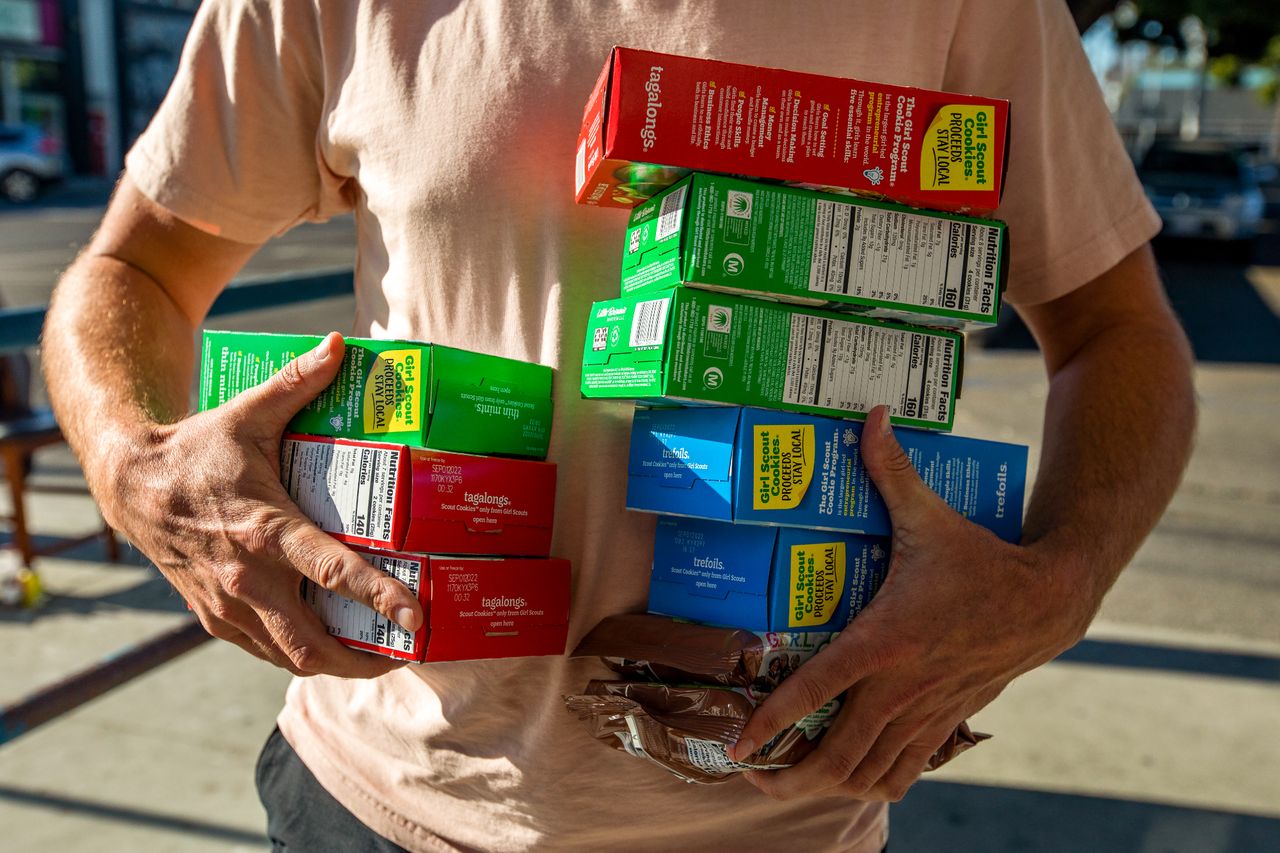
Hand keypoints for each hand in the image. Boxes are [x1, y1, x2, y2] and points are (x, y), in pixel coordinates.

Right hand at [103, 333, 423, 676]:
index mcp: (264, 530)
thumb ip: (297, 382)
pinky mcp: (214, 618)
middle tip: (407, 651)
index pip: (332, 572)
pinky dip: (301, 654)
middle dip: (364, 658)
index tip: (417, 618)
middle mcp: (247, 579)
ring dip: (336, 663)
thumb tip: (339, 344)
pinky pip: (264, 652)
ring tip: (379, 656)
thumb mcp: (246, 412)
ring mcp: (227, 606)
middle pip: (313, 643)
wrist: (130, 485)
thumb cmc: (197, 450)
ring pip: (289, 657)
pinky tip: (331, 645)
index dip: (380, 598)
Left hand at [730, 406, 1090, 800]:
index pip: (816, 690)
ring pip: (870, 773)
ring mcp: (924, 711)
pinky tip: (850, 782)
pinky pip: (905, 770)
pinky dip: (874, 783)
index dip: (773, 722)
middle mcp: (901, 686)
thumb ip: (890, 470)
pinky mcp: (945, 721)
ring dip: (827, 787)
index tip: (738, 746)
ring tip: (788, 784)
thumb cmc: (981, 558)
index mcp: (885, 640)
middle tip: (754, 778)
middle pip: (837, 753)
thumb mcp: (930, 515)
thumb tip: (870, 416)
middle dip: (789, 776)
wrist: (1050, 599)